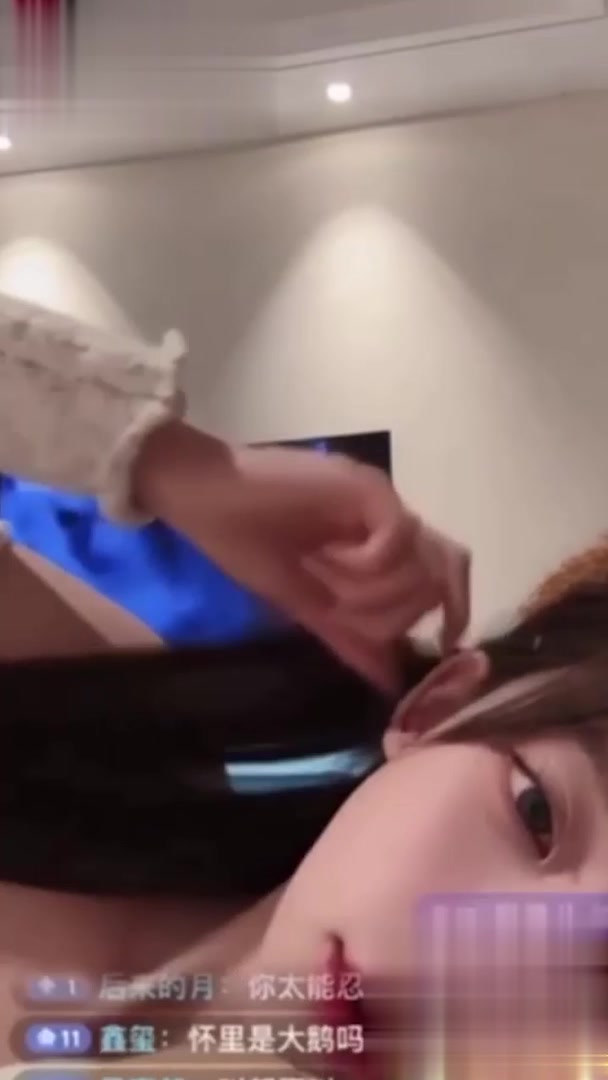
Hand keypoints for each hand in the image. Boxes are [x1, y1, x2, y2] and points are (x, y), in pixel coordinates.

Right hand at [136, 423, 470, 690]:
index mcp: (380, 543)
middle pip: (439, 580)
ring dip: (373, 593)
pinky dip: (365, 565)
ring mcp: (381, 500)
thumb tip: (390, 683)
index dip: (454, 610)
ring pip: (421, 566)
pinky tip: (324, 558)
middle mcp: (390, 519)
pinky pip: (396, 541)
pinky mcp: (366, 486)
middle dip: (389, 614)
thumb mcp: (305, 606)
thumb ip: (349, 638)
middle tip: (339, 608)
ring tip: (324, 578)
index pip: (448, 575)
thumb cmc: (245, 543)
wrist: (203, 498)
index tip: (441, 645)